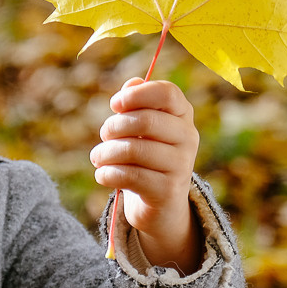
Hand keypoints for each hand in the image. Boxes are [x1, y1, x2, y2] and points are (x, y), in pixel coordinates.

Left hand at [90, 78, 201, 273]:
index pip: (167, 93)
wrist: (161, 205)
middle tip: (104, 135)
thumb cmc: (145, 157)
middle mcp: (188, 137)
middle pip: (145, 120)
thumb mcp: (142, 128)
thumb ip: (136, 103)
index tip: (115, 104)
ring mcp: (181, 165)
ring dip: (105, 153)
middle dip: (114, 127)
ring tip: (98, 157)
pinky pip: (129, 175)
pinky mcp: (168, 191)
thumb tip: (132, 83)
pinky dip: (107, 174)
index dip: (137, 94)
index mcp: (183, 115)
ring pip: (133, 150)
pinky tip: (103, 174)